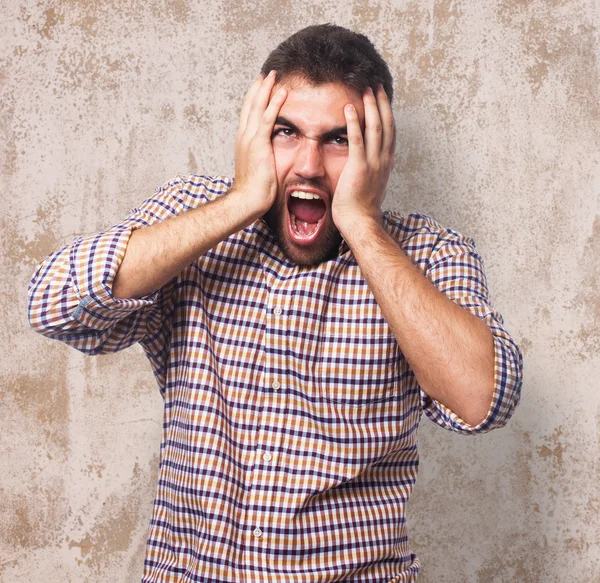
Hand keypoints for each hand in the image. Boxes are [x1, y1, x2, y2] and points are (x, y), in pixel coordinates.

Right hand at [233, 70, 287, 216]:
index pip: (248, 115)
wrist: (247, 200)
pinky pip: (268, 118)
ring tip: (273, 74)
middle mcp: (244, 136)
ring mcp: (250, 139)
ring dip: (266, 89)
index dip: (254, 99)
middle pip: (250, 105)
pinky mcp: (259, 144)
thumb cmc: (254, 190)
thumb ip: (263, 157)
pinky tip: (283, 91)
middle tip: (266, 73)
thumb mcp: (258, 168)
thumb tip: (269, 156)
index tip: (261, 86)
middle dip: (258, 88)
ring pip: (257, 107)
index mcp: (243, 142)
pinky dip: (275, 103)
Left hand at [331, 85, 395, 231]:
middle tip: (376, 86)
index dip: (387, 113)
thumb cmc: (361, 207)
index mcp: (386, 163)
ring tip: (366, 90)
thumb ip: (372, 171)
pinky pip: (357, 139)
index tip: (382, 98)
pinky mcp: (359, 167)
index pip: (390, 132)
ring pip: (376, 128)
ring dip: (371, 106)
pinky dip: (354, 122)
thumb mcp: (371, 184)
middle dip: (382, 103)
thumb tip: (368, 165)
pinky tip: (349, 108)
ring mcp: (373, 163)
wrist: (360, 221)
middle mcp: (384, 160)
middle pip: (387, 124)